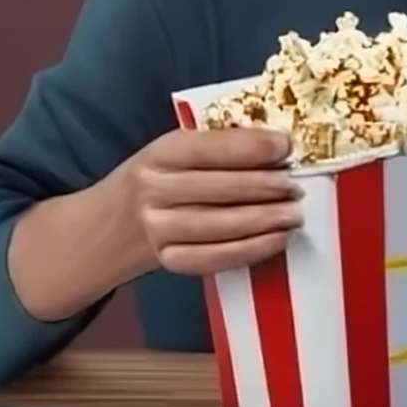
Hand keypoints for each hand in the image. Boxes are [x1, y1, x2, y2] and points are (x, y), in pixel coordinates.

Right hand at [125, 126, 304, 275]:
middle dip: (265, 186)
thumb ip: (217, 146)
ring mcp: (158, 230)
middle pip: (219, 189)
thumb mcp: (174, 151)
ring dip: (264, 220)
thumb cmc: (158, 178)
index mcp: (159, 154)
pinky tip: (277, 239)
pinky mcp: (168, 261)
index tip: (286, 146)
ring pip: (220, 225)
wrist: (110, 226)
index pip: (210, 148)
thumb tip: (276, 144)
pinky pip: (215, 258)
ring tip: (294, 213)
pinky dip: (252, 250)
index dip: (252, 147)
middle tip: (296, 185)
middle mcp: (154, 191)